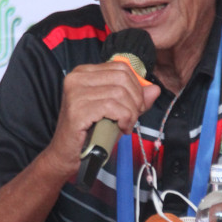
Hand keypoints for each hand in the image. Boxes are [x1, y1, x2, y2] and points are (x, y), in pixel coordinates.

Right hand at [45, 61, 160, 178]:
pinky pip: (113, 107)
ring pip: (120, 93)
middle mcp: (77, 78)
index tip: (135, 105)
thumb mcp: (115, 110)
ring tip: (125, 125)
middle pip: (123, 79)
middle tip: (132, 118)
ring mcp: (75, 93)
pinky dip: (124, 119)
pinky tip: (121, 129)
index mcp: (84, 72)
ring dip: (130, 113)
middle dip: (135, 100)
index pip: (121, 68)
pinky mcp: (77, 109)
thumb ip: (134, 98)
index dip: (136, 87)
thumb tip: (154, 89)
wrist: (66, 154)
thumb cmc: (90, 131)